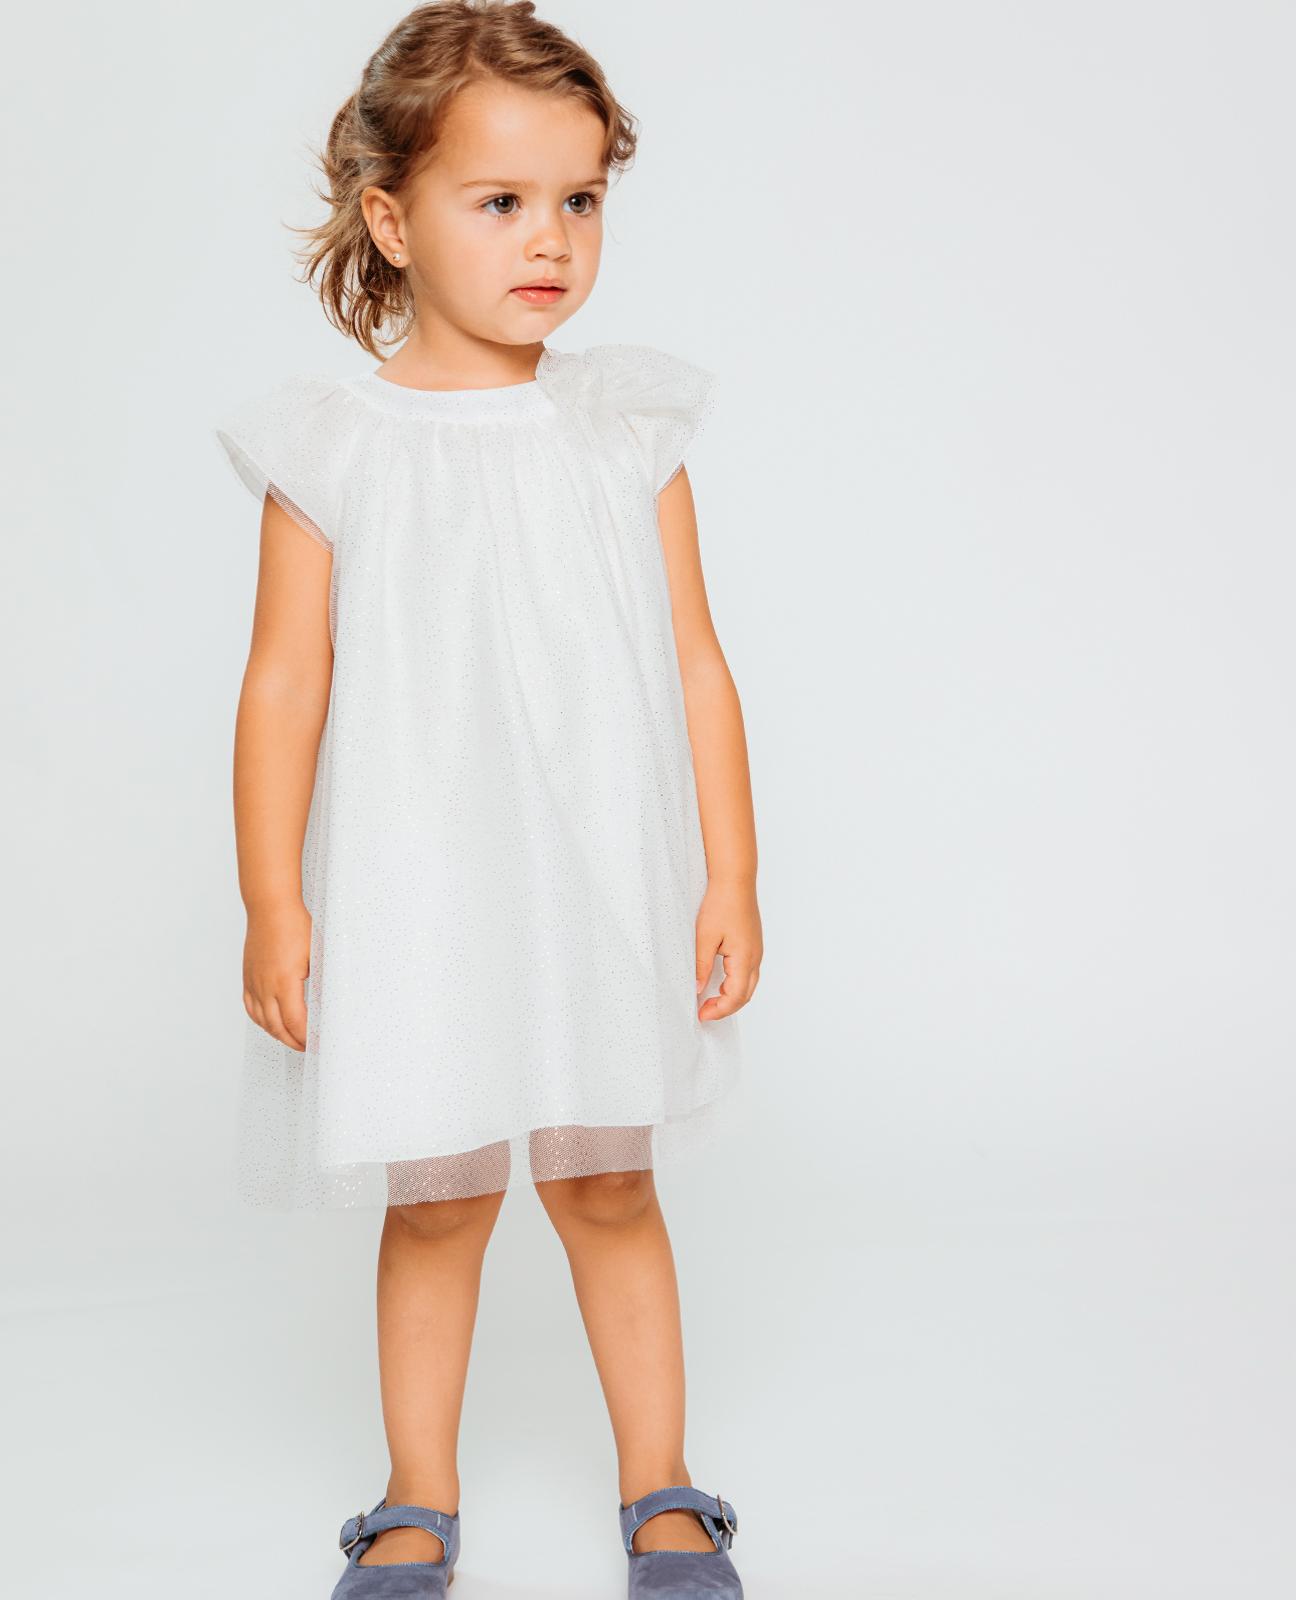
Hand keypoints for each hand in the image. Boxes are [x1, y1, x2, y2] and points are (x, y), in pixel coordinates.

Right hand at [242, 898, 312, 1050]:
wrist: (270, 907)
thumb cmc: (295, 925)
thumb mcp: (317, 954)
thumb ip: (321, 980)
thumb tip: (330, 1000)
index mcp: (284, 982)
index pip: (295, 1021)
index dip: (306, 1037)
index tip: (317, 1043)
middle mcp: (265, 986)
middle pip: (277, 1027)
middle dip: (292, 1041)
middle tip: (307, 1048)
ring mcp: (254, 982)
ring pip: (262, 1020)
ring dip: (276, 1034)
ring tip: (291, 1040)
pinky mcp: (248, 977)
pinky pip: (250, 1007)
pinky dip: (260, 1020)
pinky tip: (269, 1023)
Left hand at [694, 877, 761, 1020]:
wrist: (735, 880)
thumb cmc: (721, 904)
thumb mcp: (705, 938)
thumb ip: (702, 966)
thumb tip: (698, 990)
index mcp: (745, 958)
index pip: (735, 997)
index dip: (719, 1010)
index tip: (701, 1015)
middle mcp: (755, 957)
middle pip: (745, 995)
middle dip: (726, 1008)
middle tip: (704, 1012)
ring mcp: (756, 951)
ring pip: (749, 985)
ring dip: (731, 997)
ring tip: (709, 1001)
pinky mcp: (753, 944)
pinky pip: (748, 973)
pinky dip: (735, 985)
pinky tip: (719, 983)